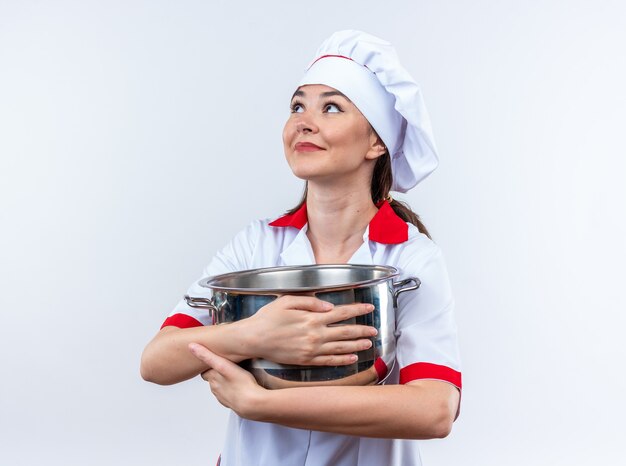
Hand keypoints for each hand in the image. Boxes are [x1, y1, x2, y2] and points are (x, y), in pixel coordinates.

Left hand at [189, 342, 264, 418]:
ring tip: (232, 376)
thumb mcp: (222, 364)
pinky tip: (238, 387)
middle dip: (216, 373)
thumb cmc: (240, 383)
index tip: (211, 361)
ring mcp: (223, 396)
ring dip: (224, 382)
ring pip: (220, 388)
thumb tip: (192, 346)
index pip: (204, 371)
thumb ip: (207, 356)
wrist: (251, 403)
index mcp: (212, 377)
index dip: (207, 366)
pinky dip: (231, 391)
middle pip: (212, 379)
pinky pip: (229, 395)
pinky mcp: (231, 402)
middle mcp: (215, 388)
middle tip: (224, 366)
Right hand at [242, 295, 376, 365]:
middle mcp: (315, 334)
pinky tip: (352, 359)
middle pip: (345, 332)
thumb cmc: (267, 318)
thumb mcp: (286, 301)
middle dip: (362, 329)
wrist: (253, 339)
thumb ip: (309, 301)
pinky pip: (329, 361)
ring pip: (341, 348)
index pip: (341, 313)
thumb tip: (328, 306)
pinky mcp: (306, 360)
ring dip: (357, 345)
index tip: (369, 307)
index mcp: (311, 318)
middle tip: (375, 329)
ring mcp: (311, 349)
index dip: (357, 309)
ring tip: (369, 343)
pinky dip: (342, 360)